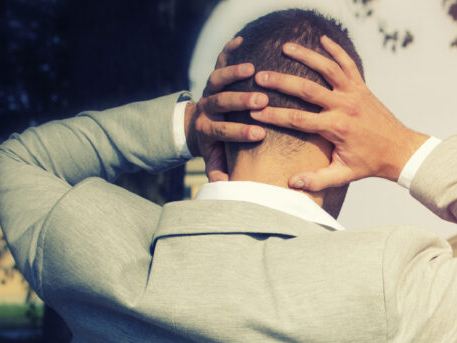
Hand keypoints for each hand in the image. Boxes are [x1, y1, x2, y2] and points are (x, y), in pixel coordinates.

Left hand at [185, 36, 267, 181]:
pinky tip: (242, 41)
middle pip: (220, 101)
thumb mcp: (215, 162)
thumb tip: (229, 188)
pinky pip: (218, 60)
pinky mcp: (214, 76)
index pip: (222, 131)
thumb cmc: (215, 147)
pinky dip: (228, 50)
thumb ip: (220, 173)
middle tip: (260, 99)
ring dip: (233, 72)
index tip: (259, 134)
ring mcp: (209, 90)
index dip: (238, 132)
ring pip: (216, 78)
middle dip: (239, 100)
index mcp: (207, 130)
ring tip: (252, 69)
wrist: (197, 126)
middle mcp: (207, 107)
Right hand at [248, 35, 427, 190]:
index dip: (274, 116)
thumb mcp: (344, 175)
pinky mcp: (362, 87)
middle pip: (307, 90)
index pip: (298, 120)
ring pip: (327, 68)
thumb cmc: (369, 163)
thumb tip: (292, 184)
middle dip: (281, 82)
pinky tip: (322, 39)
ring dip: (306, 56)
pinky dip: (336, 50)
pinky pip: (348, 64)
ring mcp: (354, 94)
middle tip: (260, 76)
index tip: (254, 112)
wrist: (399, 150)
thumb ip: (317, 179)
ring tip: (285, 47)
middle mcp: (344, 107)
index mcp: (336, 128)